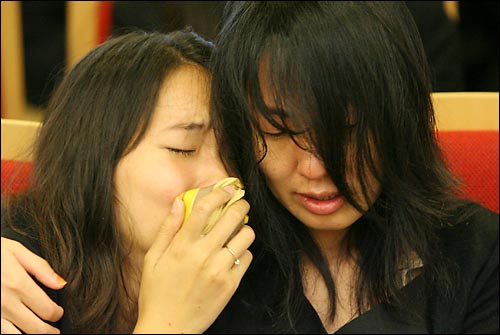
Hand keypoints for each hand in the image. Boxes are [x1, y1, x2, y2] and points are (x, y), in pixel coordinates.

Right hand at [1, 237, 65, 333]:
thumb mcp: (15, 251)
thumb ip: (40, 268)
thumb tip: (61, 284)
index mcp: (18, 285)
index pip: (48, 310)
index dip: (57, 314)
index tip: (57, 312)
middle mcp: (5, 304)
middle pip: (36, 330)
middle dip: (50, 332)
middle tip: (54, 331)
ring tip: (38, 334)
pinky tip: (16, 332)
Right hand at [134, 186, 253, 333]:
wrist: (168, 328)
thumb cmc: (156, 293)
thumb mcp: (152, 259)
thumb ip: (167, 228)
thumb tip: (178, 202)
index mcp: (182, 245)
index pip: (205, 208)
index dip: (219, 193)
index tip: (226, 188)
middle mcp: (203, 254)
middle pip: (231, 217)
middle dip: (240, 204)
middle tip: (240, 203)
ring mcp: (219, 270)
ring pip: (245, 236)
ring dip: (244, 228)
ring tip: (237, 230)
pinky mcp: (230, 284)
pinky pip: (246, 257)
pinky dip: (243, 251)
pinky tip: (233, 253)